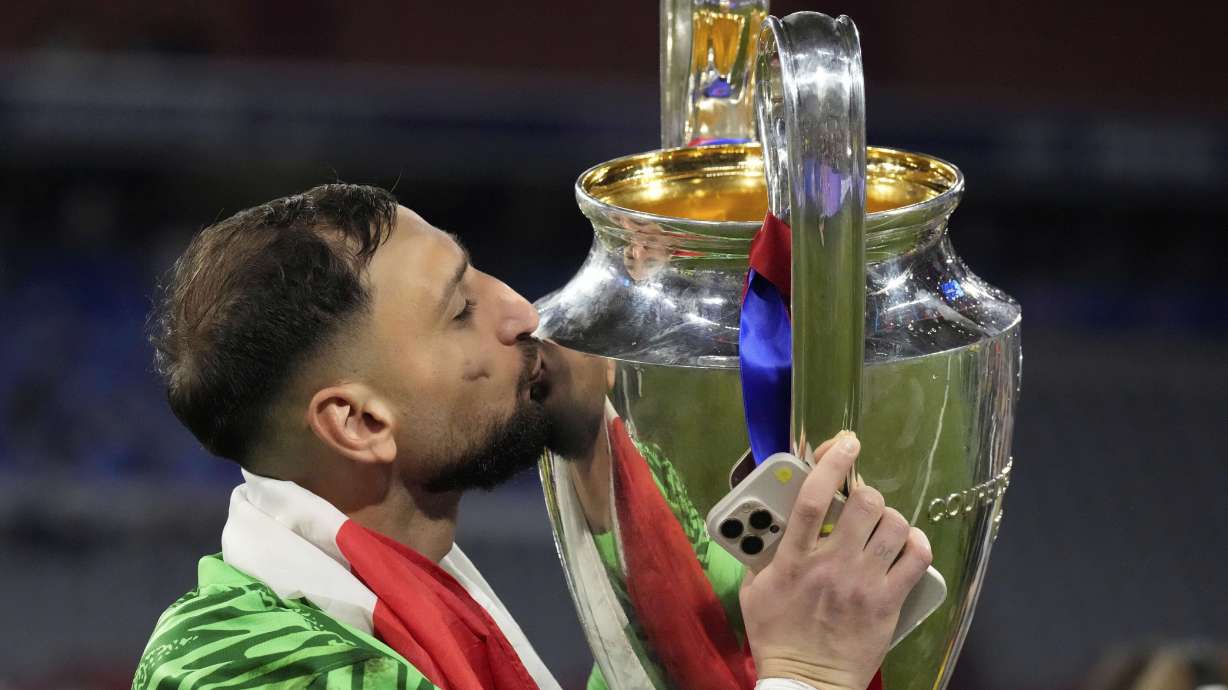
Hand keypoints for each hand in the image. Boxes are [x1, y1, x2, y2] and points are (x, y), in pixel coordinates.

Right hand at [739, 432, 932, 689]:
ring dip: (890, 519)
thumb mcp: (755, 589)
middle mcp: (831, 565)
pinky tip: (906, 544)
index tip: (844, 442)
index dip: (831, 463)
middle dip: (865, 493)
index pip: (811, 498)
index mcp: (793, 560)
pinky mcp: (888, 603)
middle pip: (863, 505)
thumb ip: (764, 551)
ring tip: (881, 527)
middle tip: (860, 502)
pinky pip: (916, 558)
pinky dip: (915, 543)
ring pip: (894, 526)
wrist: (806, 682)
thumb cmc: (776, 635)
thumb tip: (773, 519)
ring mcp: (864, 584)